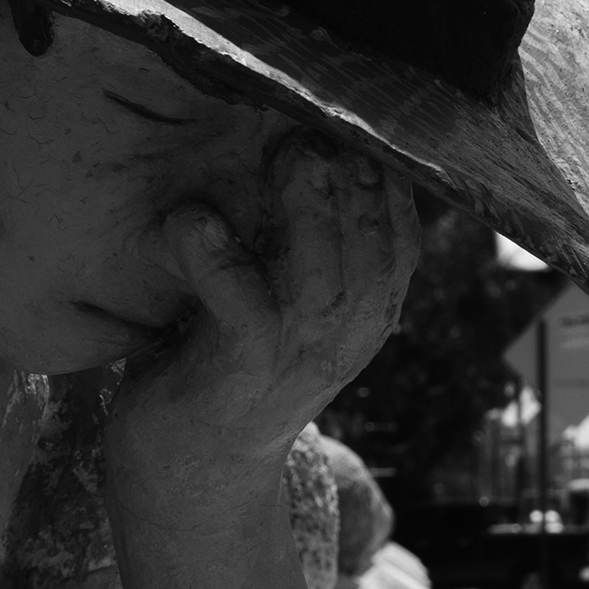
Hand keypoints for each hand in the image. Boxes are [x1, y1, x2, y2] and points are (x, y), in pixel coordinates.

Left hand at [109, 137, 418, 487]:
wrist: (188, 470)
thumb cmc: (226, 358)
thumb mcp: (281, 298)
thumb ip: (302, 240)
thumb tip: (298, 137)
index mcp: (364, 314)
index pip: (400, 241)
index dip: (389, 182)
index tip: (361, 119)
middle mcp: (342, 338)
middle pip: (373, 253)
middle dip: (358, 185)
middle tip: (324, 123)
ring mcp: (295, 360)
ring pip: (322, 280)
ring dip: (310, 213)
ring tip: (293, 155)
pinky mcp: (240, 373)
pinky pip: (239, 308)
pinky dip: (216, 260)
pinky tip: (191, 220)